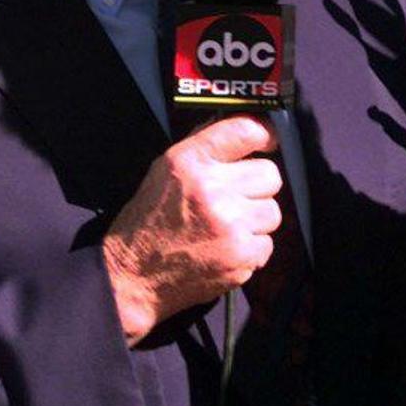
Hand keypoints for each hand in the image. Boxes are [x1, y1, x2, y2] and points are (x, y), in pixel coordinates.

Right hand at [103, 116, 281, 344]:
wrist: (132, 276)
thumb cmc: (149, 221)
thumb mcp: (164, 169)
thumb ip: (204, 146)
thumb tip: (243, 129)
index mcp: (191, 162)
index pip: (246, 130)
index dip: (265, 134)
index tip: (268, 142)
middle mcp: (212, 189)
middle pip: (270, 174)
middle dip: (258, 185)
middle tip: (237, 198)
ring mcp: (230, 225)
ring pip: (273, 211)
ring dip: (255, 220)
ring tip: (227, 227)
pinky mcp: (240, 257)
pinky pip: (267, 244)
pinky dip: (251, 249)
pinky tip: (225, 249)